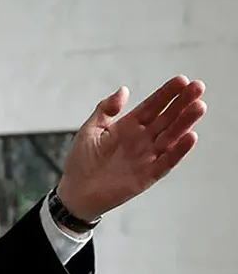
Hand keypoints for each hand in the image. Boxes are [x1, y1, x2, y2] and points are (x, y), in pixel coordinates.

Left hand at [56, 75, 206, 221]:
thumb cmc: (80, 162)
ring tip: (198, 106)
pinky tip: (190, 137)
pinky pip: (166, 162)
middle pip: (166, 118)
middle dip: (182, 103)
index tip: (181, 80)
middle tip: (198, 87)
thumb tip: (123, 90)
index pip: (152, 106)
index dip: (166, 94)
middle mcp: (141, 140)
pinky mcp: (147, 176)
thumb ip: (105, 109)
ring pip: (170, 137)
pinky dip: (178, 151)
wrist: (75, 193)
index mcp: (129, 126)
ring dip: (185, 123)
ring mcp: (146, 157)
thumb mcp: (90, 130)